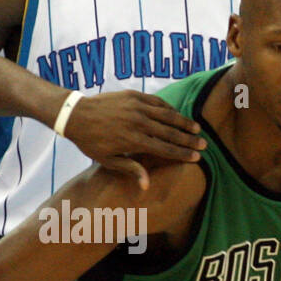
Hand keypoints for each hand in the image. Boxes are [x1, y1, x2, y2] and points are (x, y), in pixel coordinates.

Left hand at [63, 92, 205, 188]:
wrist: (76, 115)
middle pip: (170, 132)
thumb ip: (130, 169)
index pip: (165, 148)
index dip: (182, 153)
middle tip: (204, 144)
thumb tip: (147, 185)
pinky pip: (157, 102)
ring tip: (197, 128)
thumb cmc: (91, 142)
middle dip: (189, 139)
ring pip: (167, 115)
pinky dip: (169, 109)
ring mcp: (137, 107)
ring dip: (183, 122)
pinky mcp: (134, 95)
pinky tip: (177, 114)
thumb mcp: (108, 160)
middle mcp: (138, 123)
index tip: (196, 156)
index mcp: (134, 141)